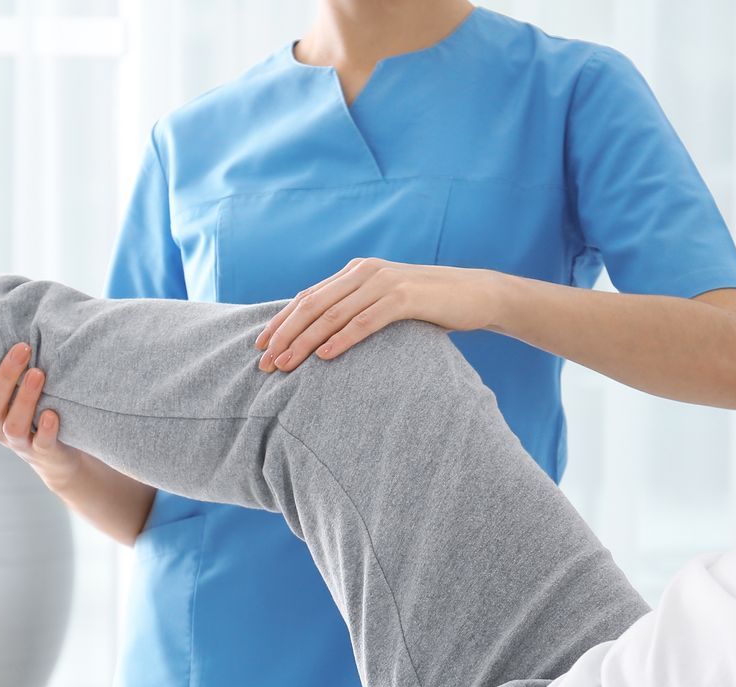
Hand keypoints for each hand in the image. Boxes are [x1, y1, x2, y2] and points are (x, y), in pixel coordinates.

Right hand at [0, 343, 88, 492]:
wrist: (56, 455)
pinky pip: (42, 444)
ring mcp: (18, 442)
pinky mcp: (43, 452)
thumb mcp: (11, 391)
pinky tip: (51, 413)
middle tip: (23, 349)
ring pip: (12, 425)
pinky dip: (46, 429)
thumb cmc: (30, 410)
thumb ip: (5, 367)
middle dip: (5, 376)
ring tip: (38, 373)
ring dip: (25, 398)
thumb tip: (10, 317)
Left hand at [255, 260, 491, 371]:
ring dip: (305, 342)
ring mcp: (384, 282)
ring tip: (285, 365)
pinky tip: (324, 357)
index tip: (259, 347)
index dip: (280, 322)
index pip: (307, 298)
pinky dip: (342, 339)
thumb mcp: (385, 303)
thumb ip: (356, 310)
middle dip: (284, 335)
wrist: (476, 294)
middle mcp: (364, 272)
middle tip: (264, 363)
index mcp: (355, 272)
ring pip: (333, 314)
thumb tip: (321, 338)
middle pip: (312, 305)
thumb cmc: (428, 306)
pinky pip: (365, 321)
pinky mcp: (404, 298)